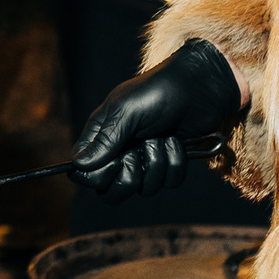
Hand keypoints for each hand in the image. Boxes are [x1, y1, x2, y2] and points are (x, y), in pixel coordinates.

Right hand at [71, 39, 244, 203]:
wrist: (199, 86)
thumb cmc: (158, 91)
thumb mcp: (127, 110)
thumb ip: (105, 139)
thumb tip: (79, 165)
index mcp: (100, 136)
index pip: (83, 173)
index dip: (97, 176)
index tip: (116, 161)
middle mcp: (119, 152)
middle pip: (110, 192)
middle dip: (129, 178)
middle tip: (138, 154)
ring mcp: (144, 160)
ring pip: (144, 189)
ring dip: (157, 163)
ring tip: (162, 137)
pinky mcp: (168, 164)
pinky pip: (169, 183)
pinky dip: (175, 162)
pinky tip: (176, 141)